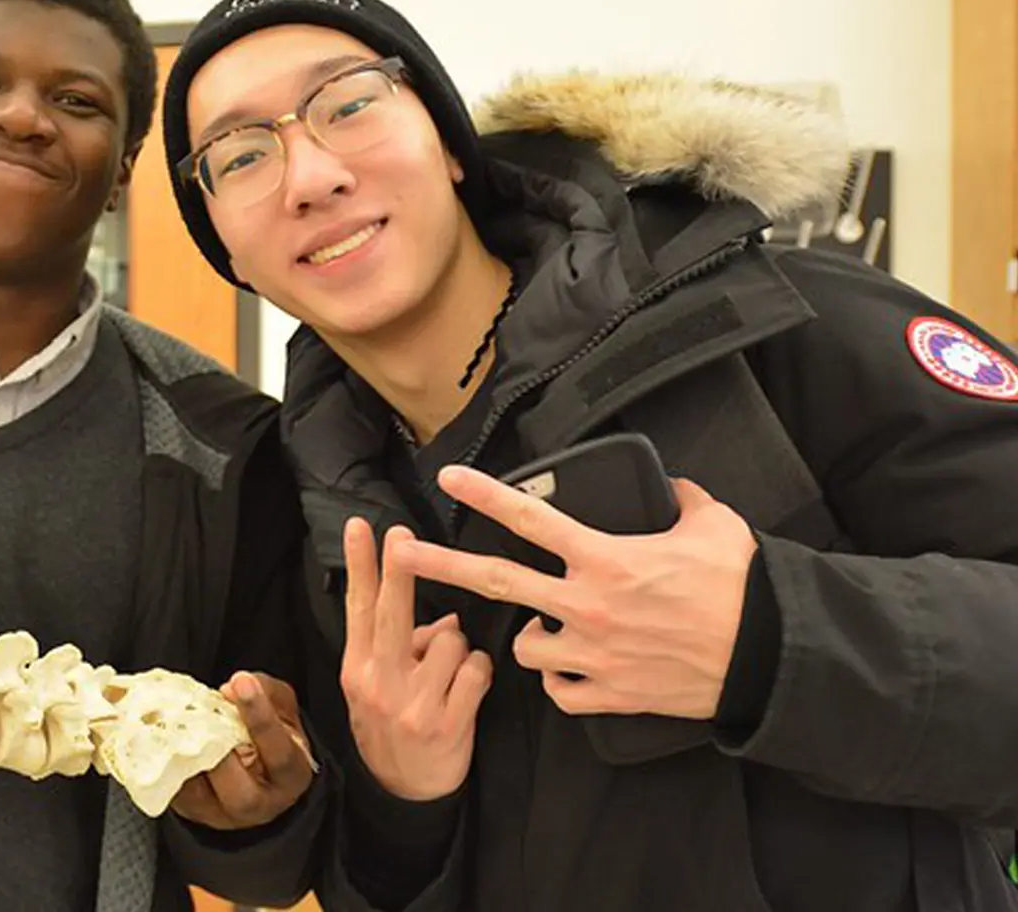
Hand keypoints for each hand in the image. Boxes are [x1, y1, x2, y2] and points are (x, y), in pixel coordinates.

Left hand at [168, 672, 316, 829]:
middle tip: (204, 712)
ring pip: (197, 792)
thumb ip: (267, 693)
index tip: (241, 682)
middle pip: (239, 790)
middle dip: (218, 749)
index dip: (260, 716)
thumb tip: (231, 690)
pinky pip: (171, 788)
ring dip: (182, 753)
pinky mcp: (188, 809)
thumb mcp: (283, 711)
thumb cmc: (272, 740)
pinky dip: (161, 759)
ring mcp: (220, 813)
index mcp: (290, 776)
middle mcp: (258, 804)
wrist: (254, 777)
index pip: (279, 752)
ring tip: (176, 717)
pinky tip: (159, 732)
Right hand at [340, 518, 492, 801]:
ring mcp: (413, 703)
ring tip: (448, 674)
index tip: (361, 528)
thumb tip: (441, 618)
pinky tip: (467, 690)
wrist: (403, 793)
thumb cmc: (390, 729)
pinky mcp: (447, 722)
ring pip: (451, 641)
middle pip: (393, 613)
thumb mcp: (372, 688)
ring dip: (459, 649)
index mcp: (358, 668)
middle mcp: (380, 682)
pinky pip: (476, 670)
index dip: (360, 565)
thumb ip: (394, 648)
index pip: (358, 607)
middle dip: (399, 568)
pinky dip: (479, 673)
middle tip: (402, 535)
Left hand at [387, 466, 757, 719]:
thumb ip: (680, 502)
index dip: (484, 495)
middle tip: (400, 555)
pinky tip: (569, 672)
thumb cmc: (743, 589)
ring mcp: (594, 653)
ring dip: (526, 637)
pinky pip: (559, 691)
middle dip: (441, 566)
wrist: (771, 657)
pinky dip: (558, 682)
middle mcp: (588, 604)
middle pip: (497, 582)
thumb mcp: (714, 526)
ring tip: (545, 629)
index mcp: (606, 558)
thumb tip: (671, 487)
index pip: (530, 519)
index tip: (447, 478)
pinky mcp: (609, 693)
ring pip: (524, 647)